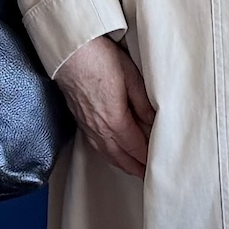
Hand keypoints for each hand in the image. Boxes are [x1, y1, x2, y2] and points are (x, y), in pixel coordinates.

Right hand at [55, 35, 155, 176]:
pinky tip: (111, 152)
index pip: (136, 148)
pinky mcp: (79, 118)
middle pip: (120, 156)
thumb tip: (153, 122)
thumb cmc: (99, 58)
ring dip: (121, 164)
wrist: (69, 51)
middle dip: (136, 168)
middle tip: (149, 177)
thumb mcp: (131, 77)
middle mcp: (99, 128)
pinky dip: (107, 154)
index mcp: (115, 120)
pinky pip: (95, 145)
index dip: (148, 158)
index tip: (159, 166)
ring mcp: (87, 124)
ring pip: (106, 153)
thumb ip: (143, 103)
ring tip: (134, 170)